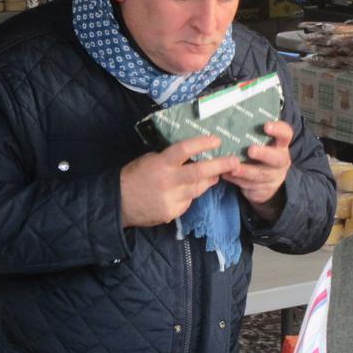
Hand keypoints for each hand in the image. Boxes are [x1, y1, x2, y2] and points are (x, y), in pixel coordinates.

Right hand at [120, 136, 238, 227]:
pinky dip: (191, 195)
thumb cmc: (133, 176)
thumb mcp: (150, 159)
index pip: (184, 150)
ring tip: (217, 174)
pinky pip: (188, 201)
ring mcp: (171, 199)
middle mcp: (168, 181)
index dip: (202, 143)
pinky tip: (188, 191)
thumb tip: (192, 156)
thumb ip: (170, 159)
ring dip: (209, 180)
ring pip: (199, 189)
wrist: (118, 203)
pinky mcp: (172, 213)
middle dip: (220, 166)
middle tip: (235, 162)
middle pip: (199, 172)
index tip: (216, 140)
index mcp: (161, 164)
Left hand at [223, 121, 292, 221]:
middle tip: (251, 150)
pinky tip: (225, 175)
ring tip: (232, 167)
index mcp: (281, 145)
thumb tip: (229, 114)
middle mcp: (280, 160)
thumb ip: (252, 133)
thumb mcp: (261, 143)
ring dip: (245, 171)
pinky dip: (236, 180)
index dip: (278, 130)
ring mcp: (273, 176)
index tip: (266, 126)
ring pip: (260, 175)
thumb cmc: (260, 155)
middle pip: (277, 158)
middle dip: (264, 154)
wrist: (268, 183)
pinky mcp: (263, 189)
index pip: (286, 134)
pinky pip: (250, 186)